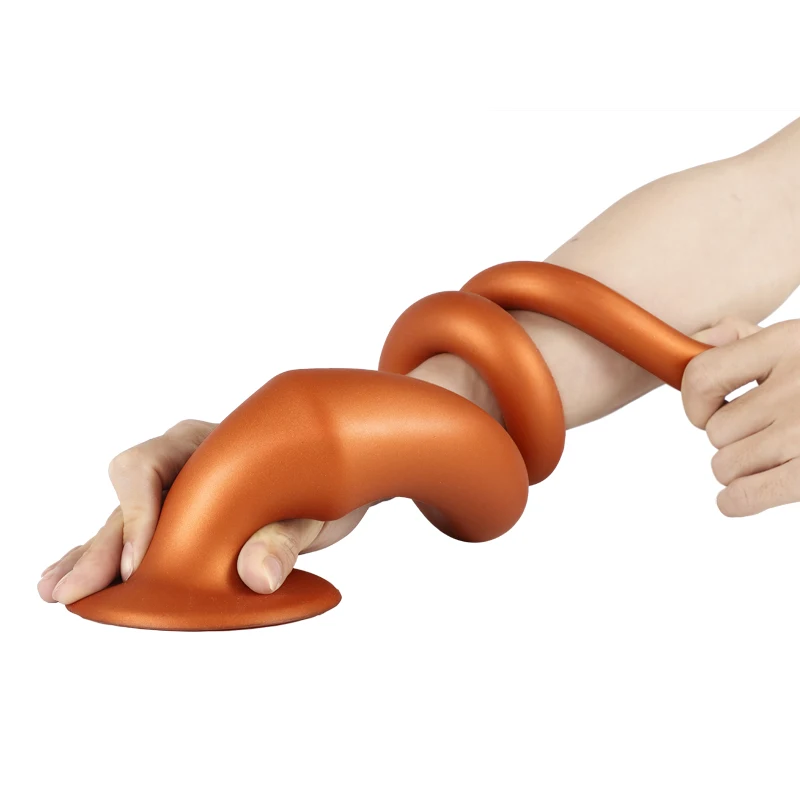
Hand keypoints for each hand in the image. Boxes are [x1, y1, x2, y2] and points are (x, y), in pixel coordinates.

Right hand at [38, 355, 495, 604]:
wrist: (340, 471)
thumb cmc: (325, 479)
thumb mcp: (317, 509)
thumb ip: (287, 536)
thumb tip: (259, 575)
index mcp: (211, 441)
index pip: (151, 467)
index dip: (139, 515)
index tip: (142, 564)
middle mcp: (184, 459)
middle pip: (128, 497)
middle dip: (103, 545)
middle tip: (74, 590)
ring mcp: (178, 487)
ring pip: (124, 517)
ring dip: (93, 556)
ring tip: (59, 590)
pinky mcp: (179, 516)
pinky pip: (136, 534)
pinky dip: (108, 559)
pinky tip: (75, 583)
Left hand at [683, 317, 799, 515]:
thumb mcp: (798, 341)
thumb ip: (741, 337)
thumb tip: (691, 344)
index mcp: (788, 343)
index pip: (701, 376)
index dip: (694, 401)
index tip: (706, 410)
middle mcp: (798, 385)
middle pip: (715, 430)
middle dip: (732, 438)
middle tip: (766, 434)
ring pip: (725, 464)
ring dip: (739, 468)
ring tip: (774, 457)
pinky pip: (744, 495)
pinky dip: (737, 500)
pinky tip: (741, 496)